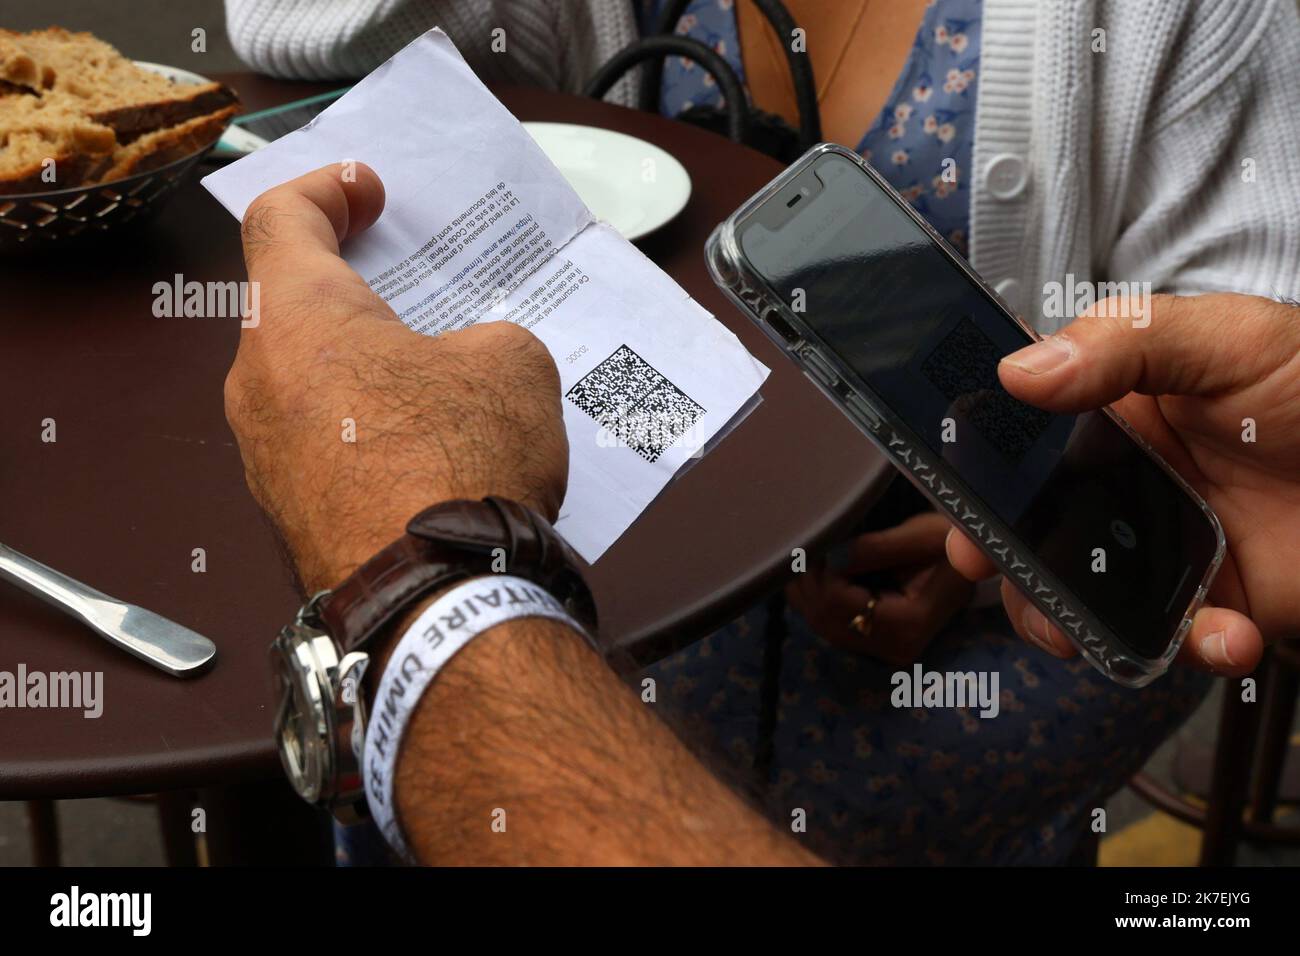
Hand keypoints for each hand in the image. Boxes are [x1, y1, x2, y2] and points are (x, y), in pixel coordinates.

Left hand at [225, 163, 567, 591]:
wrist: (436, 600)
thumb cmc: (459, 466)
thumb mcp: (514, 363)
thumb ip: (488, 338)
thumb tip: (476, 363)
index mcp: (297, 319)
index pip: (280, 220)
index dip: (325, 189)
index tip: (365, 189)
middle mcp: (260, 383)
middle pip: (293, 309)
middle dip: (359, 293)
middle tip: (417, 290)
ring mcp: (266, 458)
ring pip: (311, 385)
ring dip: (367, 371)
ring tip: (443, 382)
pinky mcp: (290, 517)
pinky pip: (324, 448)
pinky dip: (369, 433)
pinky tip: (432, 451)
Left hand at [788, 512, 974, 662]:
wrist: (969, 566)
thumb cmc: (953, 545)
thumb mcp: (924, 536)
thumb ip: (878, 547)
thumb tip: (833, 555)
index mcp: (907, 626)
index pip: (838, 603)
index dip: (825, 570)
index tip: (833, 541)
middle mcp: (892, 649)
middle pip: (824, 617)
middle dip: (811, 578)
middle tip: (815, 543)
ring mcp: (880, 651)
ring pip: (818, 623)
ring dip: (807, 586)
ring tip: (816, 553)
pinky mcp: (871, 644)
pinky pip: (824, 624)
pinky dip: (812, 597)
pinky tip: (818, 572)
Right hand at [946, 292, 1299, 674]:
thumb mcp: (1229, 339)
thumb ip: (1125, 344)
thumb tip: (1019, 373)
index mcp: (1114, 406)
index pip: (1020, 428)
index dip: (975, 456)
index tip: (949, 480)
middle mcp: (1123, 478)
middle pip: (1028, 520)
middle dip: (993, 549)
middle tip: (980, 559)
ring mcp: (1159, 544)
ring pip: (1073, 592)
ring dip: (1059, 620)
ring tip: (1073, 632)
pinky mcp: (1209, 603)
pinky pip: (1166, 639)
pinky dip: (1184, 649)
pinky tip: (1223, 636)